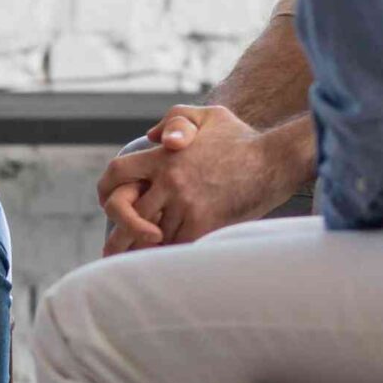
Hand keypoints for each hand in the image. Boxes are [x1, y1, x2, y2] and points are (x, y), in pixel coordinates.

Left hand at [96, 105, 288, 252]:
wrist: (275, 159)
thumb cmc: (242, 137)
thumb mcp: (206, 116)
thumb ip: (175, 120)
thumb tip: (151, 136)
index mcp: (163, 156)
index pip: (117, 172)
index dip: (106, 190)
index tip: (106, 203)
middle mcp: (170, 181)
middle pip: (127, 213)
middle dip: (119, 234)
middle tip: (110, 253)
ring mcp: (186, 203)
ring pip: (151, 234)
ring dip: (143, 250)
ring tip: (131, 266)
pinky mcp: (205, 222)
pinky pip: (177, 245)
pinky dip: (168, 255)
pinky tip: (163, 265)